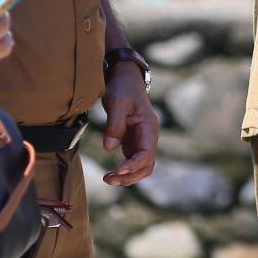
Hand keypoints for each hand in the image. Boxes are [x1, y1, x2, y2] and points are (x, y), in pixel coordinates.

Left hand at [100, 64, 158, 186]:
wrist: (125, 78)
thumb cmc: (123, 88)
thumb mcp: (117, 102)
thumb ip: (114, 125)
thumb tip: (109, 148)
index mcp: (149, 126)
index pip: (147, 153)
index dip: (134, 165)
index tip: (118, 170)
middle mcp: (148, 136)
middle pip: (147, 165)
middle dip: (131, 176)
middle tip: (110, 179)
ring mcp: (141, 140)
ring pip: (141, 167)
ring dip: (128, 177)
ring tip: (108, 179)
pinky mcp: (132, 142)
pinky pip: (132, 163)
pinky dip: (123, 172)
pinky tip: (109, 174)